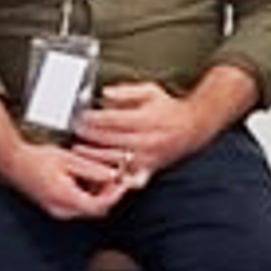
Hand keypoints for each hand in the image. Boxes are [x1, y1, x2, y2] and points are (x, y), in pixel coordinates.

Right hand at [13, 137, 135, 220]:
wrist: (13, 161)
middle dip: (107, 194)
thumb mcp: (69, 159)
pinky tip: (84, 178)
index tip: (123, 183)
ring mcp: (56, 209)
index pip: (100, 205)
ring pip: (86, 208)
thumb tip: (112, 175)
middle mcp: (61, 209)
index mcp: (66, 198)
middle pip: (95, 209)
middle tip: (114, 177)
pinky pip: (76, 205)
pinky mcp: (53, 206)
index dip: (115, 194)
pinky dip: (85, 194)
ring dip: (96, 194)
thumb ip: (92, 170)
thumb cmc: (35, 158)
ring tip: (99, 174)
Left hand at [77, 82, 211, 183]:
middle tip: (76, 131)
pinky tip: (103, 174)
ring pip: (115, 160)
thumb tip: (105, 93)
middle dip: (89, 135)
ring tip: (79, 150)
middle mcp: (147, 140)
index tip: (81, 116)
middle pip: (110, 140)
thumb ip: (126, 91)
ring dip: (94, 156)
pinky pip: (130, 178)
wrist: (193, 127)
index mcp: (146, 119)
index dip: (93, 118)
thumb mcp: (150, 91)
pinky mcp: (149, 169)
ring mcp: (148, 157)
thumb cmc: (169, 109)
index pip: (112, 120)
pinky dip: (116, 178)